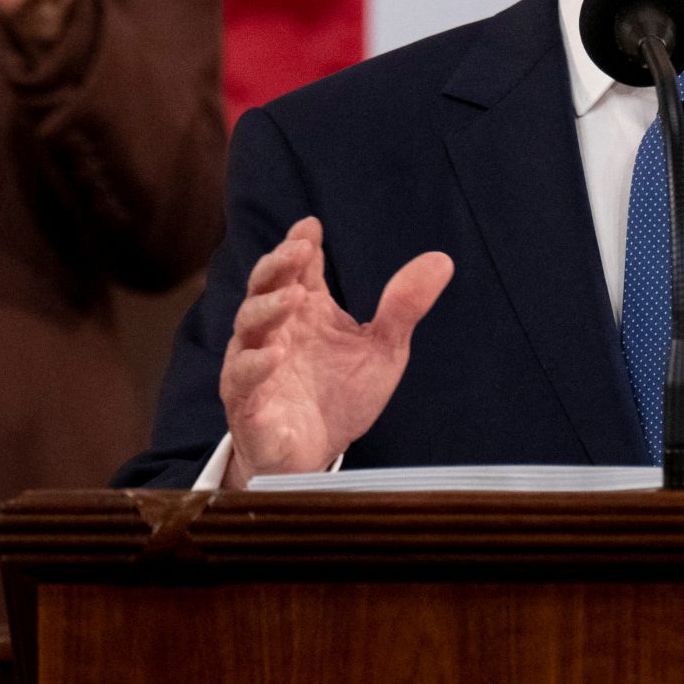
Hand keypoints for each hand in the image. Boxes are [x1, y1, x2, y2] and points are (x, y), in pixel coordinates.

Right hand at [218, 218, 454, 482]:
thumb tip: (442, 260)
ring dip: (267, 308)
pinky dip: (254, 365)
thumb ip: (404, 307)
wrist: (318, 456)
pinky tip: (273, 354)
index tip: (311, 227)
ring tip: (294, 298)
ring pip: (248, 326)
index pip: (297, 268)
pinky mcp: (248, 403)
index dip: (300, 244)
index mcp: (306, 311)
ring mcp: (255, 364)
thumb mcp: (383, 349)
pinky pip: (241, 379)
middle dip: (278, 265)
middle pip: (265, 287)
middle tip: (298, 250)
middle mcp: (276, 330)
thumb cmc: (341, 396)